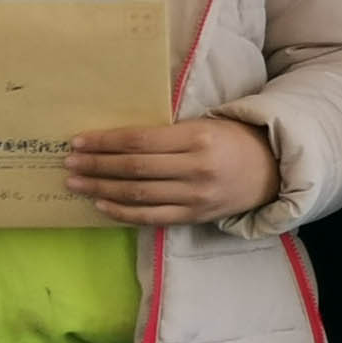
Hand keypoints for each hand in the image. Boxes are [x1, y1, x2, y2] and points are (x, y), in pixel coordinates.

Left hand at [63, 118, 281, 225]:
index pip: (140, 141)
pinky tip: (102, 205)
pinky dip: (122, 212)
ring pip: (138, 194)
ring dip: (101, 189)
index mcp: (198, 138)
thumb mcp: (204, 125)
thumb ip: (167, 134)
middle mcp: (196, 168)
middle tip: (69, 162)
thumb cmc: (231, 140)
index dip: (105, 142)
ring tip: (77, 183)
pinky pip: (150, 217)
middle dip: (97, 165)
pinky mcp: (194, 216)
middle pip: (134, 169)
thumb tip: (115, 139)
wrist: (271, 170)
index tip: (79, 141)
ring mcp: (195, 196)